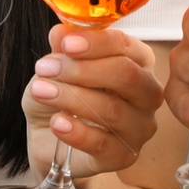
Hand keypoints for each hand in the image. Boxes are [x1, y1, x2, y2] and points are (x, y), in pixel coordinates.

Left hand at [23, 25, 163, 177]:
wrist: (49, 139)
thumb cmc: (62, 97)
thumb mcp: (57, 67)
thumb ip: (63, 50)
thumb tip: (61, 32)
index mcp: (139, 62)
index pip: (126, 46)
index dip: (96, 43)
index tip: (67, 44)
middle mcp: (147, 93)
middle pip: (126, 75)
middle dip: (82, 70)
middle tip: (46, 68)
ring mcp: (140, 127)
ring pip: (112, 110)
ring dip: (71, 98)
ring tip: (41, 91)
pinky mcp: (125, 156)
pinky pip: (103, 144)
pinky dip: (77, 132)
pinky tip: (57, 123)